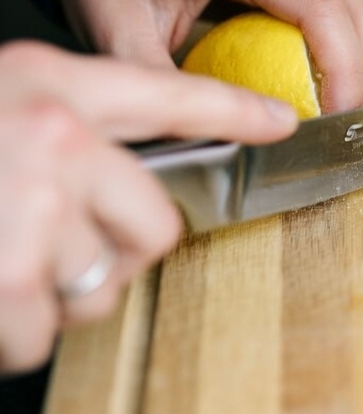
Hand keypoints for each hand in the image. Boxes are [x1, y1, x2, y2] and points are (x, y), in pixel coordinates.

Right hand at [0, 38, 297, 373]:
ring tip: (4, 265)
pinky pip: (46, 332)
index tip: (282, 124)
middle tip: (65, 248)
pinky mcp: (11, 271)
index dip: (234, 108)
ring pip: (102, 284)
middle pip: (156, 220)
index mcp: (50, 81)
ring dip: (56, 295)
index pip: (168, 91)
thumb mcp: (3, 104)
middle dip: (120, 250)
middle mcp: (54, 135)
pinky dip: (13, 332)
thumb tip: (124, 191)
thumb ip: (65, 129)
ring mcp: (32, 203)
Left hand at [57, 0, 362, 112]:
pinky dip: (361, 42)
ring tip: (357, 113)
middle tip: (352, 130)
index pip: (319, 6)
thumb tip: (208, 139)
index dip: (343, 68)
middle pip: (358, 4)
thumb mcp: (118, 32)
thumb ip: (162, 86)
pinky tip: (346, 84)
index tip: (334, 120)